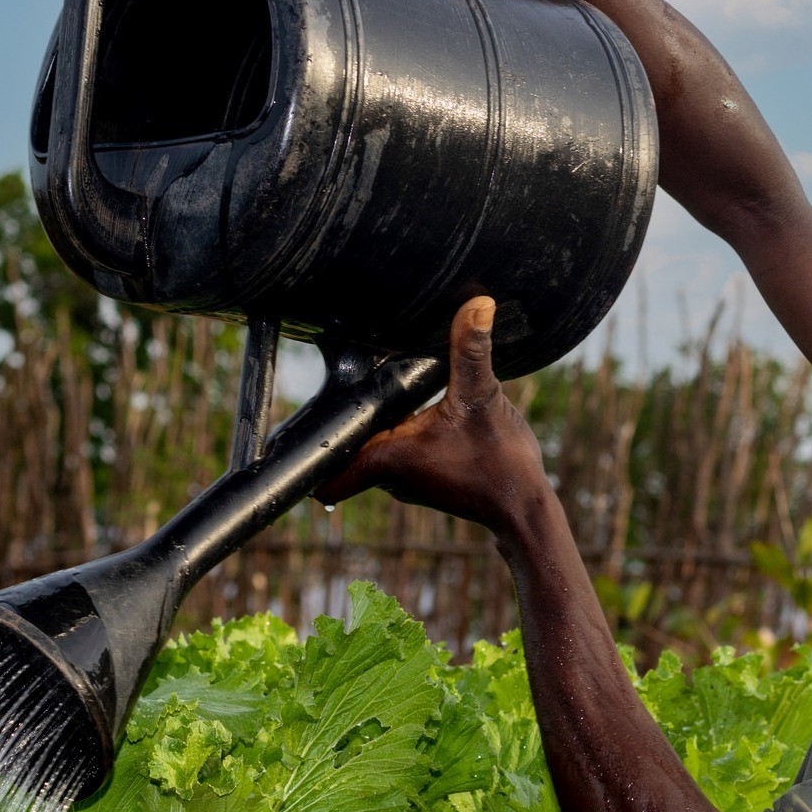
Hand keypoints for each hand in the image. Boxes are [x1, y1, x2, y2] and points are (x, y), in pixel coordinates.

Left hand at [315, 297, 551, 532]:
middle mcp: (390, 474)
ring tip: (379, 386)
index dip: (301, 457)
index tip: (286, 437)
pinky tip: (414, 405)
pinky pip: (395, 450)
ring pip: (372, 445)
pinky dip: (396, 429)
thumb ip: (472, 351)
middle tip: (339, 378)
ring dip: (373, 421)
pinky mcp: (424, 478)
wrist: (525, 506)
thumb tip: (477, 305)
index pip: (324, 476)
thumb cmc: (500, 464)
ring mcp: (406, 480)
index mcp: (388, 457)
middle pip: (347, 446)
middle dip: (343, 417)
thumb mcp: (482, 397)